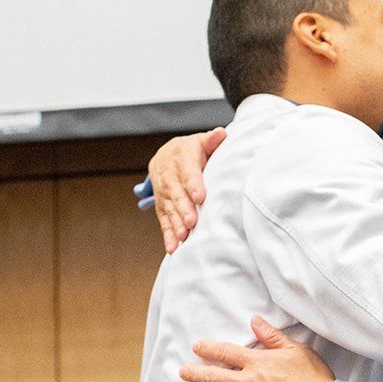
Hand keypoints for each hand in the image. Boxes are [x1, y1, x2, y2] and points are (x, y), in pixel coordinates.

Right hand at [149, 127, 226, 252]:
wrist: (166, 155)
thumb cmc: (191, 150)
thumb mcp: (200, 142)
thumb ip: (211, 140)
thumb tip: (221, 133)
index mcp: (181, 158)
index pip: (188, 172)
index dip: (193, 184)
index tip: (200, 196)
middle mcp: (169, 176)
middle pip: (176, 193)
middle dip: (183, 208)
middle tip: (192, 222)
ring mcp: (163, 192)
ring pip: (168, 208)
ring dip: (175, 224)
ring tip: (183, 237)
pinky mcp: (161, 205)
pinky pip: (163, 220)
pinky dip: (167, 234)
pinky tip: (172, 248)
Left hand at [181, 316, 333, 381]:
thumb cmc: (314, 380)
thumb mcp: (296, 350)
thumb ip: (272, 336)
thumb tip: (254, 321)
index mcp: (257, 362)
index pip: (224, 352)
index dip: (207, 349)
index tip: (196, 347)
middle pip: (212, 376)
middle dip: (193, 373)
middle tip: (182, 371)